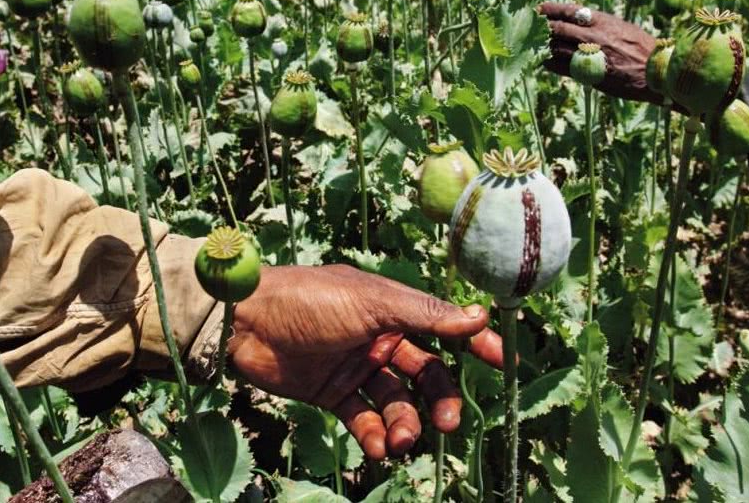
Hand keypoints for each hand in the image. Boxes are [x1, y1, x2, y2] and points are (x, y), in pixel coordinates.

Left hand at [228, 265, 502, 459]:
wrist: (245, 324)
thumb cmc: (309, 301)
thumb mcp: (372, 302)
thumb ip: (425, 314)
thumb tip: (480, 317)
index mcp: (390, 307)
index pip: (442, 326)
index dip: (473, 343)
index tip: (502, 364)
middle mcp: (377, 337)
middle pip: (425, 373)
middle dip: (439, 400)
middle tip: (447, 424)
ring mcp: (355, 367)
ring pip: (397, 402)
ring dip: (406, 424)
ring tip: (400, 440)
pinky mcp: (331, 395)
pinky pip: (365, 420)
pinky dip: (375, 436)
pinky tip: (378, 447)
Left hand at [539, 1, 660, 104]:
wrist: (657, 71)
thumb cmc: (641, 47)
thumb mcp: (620, 26)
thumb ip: (597, 23)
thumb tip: (575, 19)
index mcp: (602, 21)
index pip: (568, 10)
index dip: (549, 8)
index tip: (536, 7)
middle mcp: (593, 36)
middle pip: (557, 28)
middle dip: (540, 27)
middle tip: (526, 26)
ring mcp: (590, 56)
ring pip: (555, 48)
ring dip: (541, 46)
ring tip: (529, 43)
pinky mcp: (588, 74)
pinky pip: (561, 68)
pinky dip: (548, 63)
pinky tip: (541, 61)